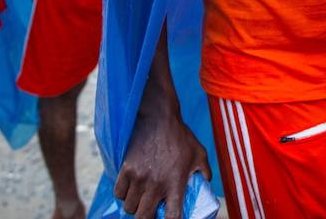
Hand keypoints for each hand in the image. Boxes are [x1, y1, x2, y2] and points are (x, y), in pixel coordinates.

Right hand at [116, 102, 210, 218]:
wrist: (158, 117)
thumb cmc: (180, 135)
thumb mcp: (199, 153)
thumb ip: (204, 171)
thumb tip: (206, 183)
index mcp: (176, 183)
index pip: (172, 217)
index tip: (168, 218)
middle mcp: (156, 184)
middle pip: (144, 217)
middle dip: (147, 218)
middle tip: (150, 211)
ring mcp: (139, 177)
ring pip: (130, 207)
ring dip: (135, 206)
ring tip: (141, 198)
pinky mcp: (126, 169)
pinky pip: (119, 193)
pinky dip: (124, 194)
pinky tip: (131, 188)